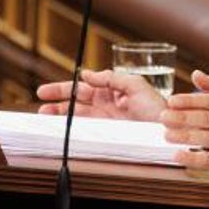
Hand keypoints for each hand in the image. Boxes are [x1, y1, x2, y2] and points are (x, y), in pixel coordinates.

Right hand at [36, 68, 167, 120]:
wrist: (168, 132)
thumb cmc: (157, 108)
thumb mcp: (137, 85)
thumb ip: (112, 77)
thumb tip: (87, 74)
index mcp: (111, 91)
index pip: (82, 87)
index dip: (64, 89)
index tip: (46, 91)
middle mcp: (106, 106)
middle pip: (75, 102)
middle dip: (57, 102)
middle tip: (41, 104)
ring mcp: (105, 121)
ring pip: (77, 116)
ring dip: (61, 115)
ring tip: (45, 116)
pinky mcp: (107, 135)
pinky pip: (85, 130)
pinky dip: (71, 129)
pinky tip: (61, 129)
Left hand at [160, 70, 208, 177]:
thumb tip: (196, 74)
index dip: (189, 101)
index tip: (171, 102)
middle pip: (206, 119)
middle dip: (182, 118)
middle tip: (163, 117)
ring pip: (207, 138)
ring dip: (185, 136)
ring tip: (167, 134)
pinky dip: (193, 159)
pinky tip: (178, 155)